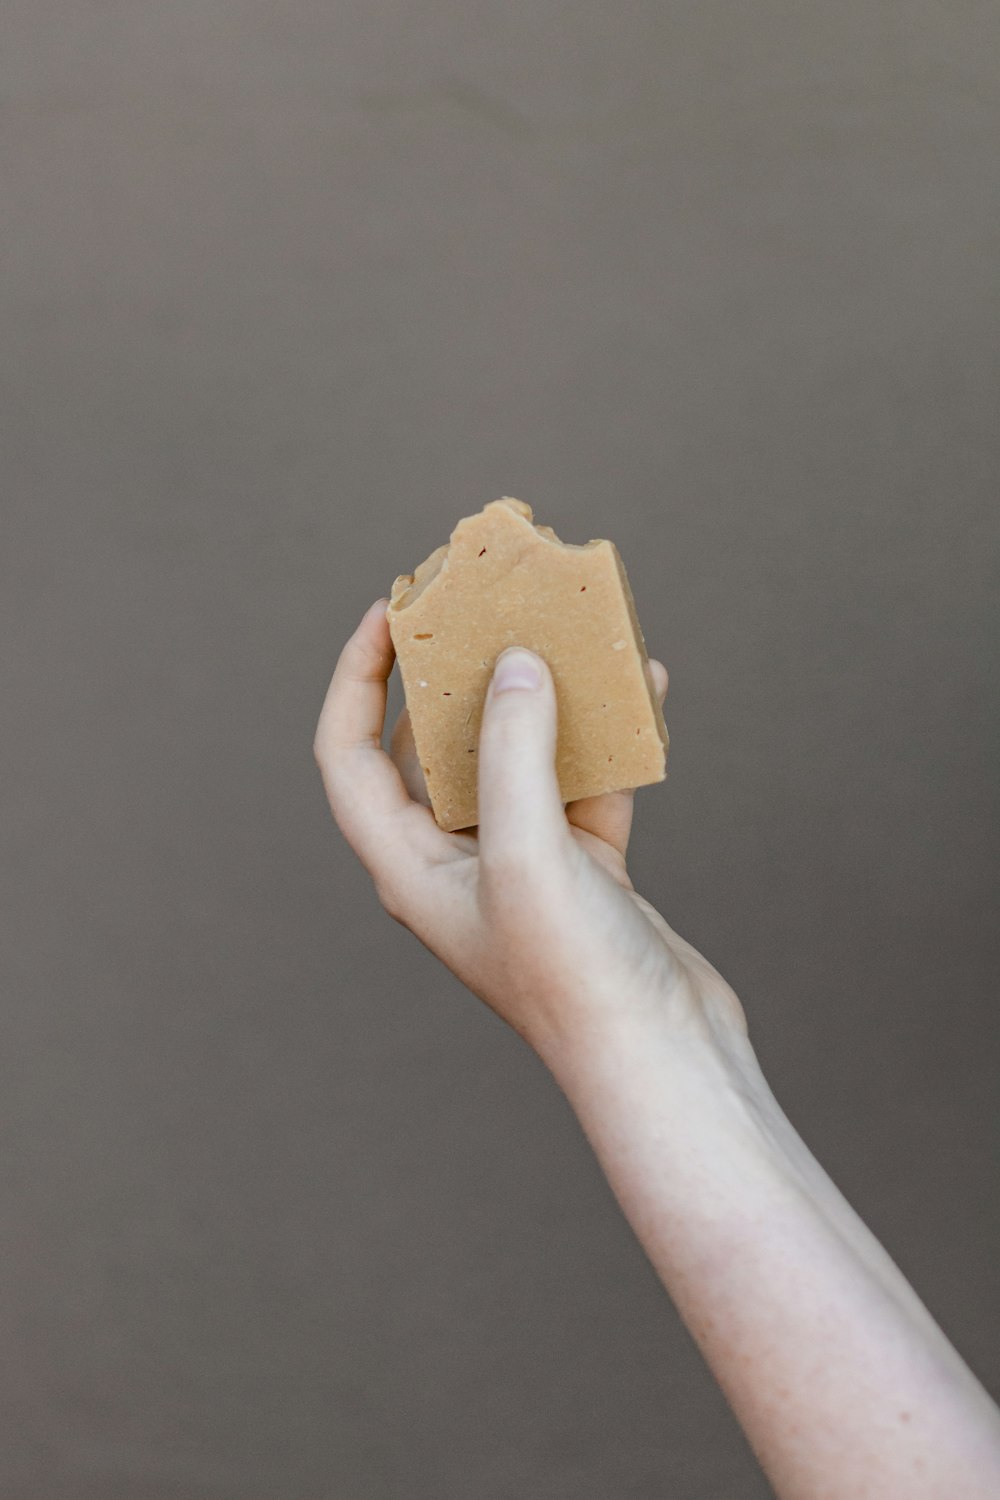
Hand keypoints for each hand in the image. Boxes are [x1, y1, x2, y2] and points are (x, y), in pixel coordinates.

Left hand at [314, 598, 745, 1065]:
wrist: (666, 1058)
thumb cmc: (575, 978)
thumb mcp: (529, 854)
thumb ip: (514, 753)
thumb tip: (515, 664)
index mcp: (408, 867)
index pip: (349, 755)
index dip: (356, 677)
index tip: (390, 609)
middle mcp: (454, 862)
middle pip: (435, 747)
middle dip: (459, 674)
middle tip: (486, 605)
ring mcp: (521, 865)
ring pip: (517, 757)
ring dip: (541, 697)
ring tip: (568, 631)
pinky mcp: (582, 869)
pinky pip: (583, 781)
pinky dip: (606, 737)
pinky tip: (640, 690)